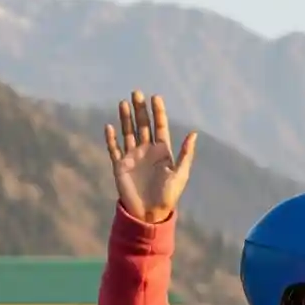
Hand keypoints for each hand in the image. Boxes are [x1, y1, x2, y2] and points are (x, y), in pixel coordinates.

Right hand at [103, 90, 197, 224]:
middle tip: (136, 92)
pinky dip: (111, 138)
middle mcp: (147, 151)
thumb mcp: (180, 174)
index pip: (159, 127)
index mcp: (162, 152)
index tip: (156, 97)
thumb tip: (193, 134)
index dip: (158, 112)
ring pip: (128, 132)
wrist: (150, 212)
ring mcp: (132, 156)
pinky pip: (114, 149)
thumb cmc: (169, 195)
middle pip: (142, 125)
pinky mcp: (120, 165)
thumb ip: (185, 154)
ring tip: (123, 102)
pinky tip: (110, 126)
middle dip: (140, 109)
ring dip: (125, 118)